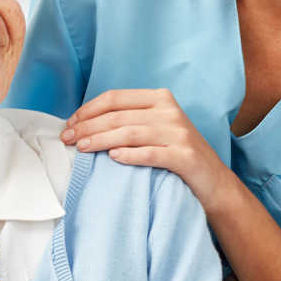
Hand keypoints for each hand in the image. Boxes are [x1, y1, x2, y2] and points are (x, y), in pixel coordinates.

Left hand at [62, 89, 231, 209]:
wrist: (214, 182)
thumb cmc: (176, 155)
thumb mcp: (156, 128)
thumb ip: (130, 121)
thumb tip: (85, 124)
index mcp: (160, 98)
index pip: (115, 98)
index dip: (88, 110)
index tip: (69, 123)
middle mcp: (170, 112)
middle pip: (118, 116)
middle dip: (87, 127)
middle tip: (66, 139)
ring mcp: (179, 134)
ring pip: (130, 133)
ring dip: (101, 140)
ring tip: (81, 149)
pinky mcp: (185, 157)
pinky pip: (150, 154)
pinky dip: (129, 155)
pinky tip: (113, 158)